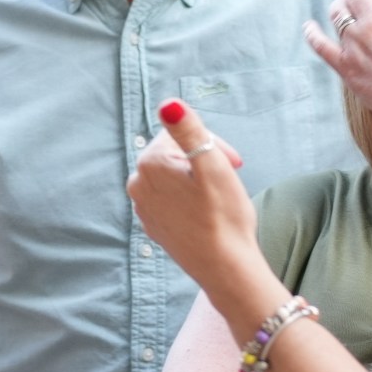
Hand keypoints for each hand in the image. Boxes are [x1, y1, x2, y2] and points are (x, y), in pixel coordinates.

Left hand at [128, 100, 269, 301]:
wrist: (224, 267)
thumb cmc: (224, 217)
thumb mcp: (213, 166)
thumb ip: (189, 131)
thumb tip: (168, 103)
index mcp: (149, 164)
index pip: (182, 135)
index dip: (213, 145)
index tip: (234, 164)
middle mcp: (137, 184)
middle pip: (175, 155)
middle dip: (203, 161)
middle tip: (229, 179)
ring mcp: (142, 207)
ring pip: (173, 177)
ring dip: (197, 180)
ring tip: (218, 199)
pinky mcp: (152, 225)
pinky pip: (171, 199)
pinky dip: (189, 201)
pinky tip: (207, 215)